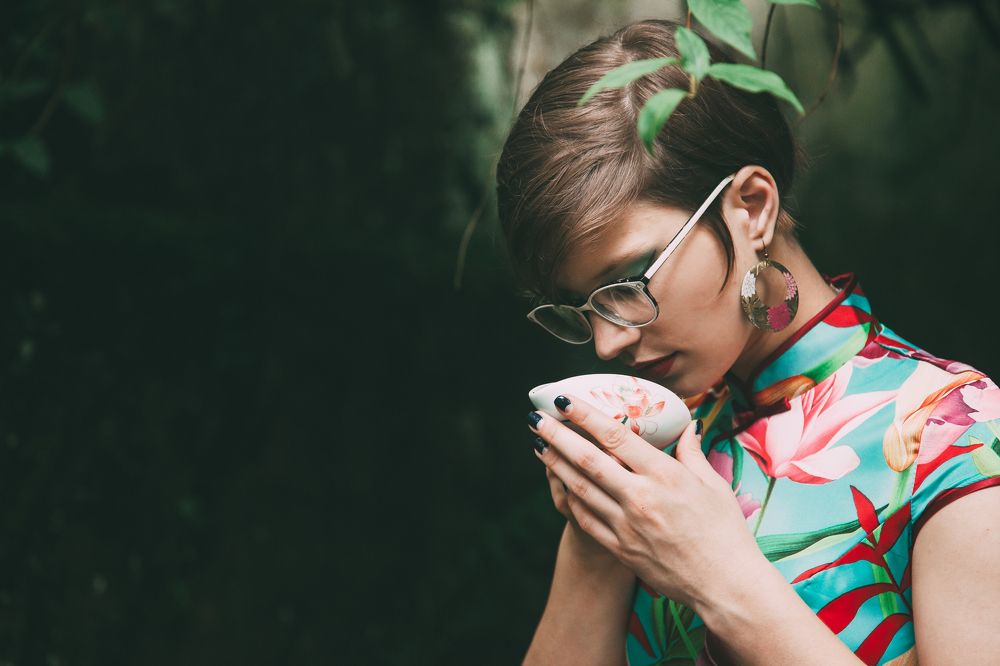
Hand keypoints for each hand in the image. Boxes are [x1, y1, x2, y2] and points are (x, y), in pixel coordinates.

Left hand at [529, 393, 764, 611]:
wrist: (725, 586)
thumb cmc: (725, 533)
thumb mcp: (713, 485)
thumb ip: (691, 452)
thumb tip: (687, 425)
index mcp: (665, 476)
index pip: (617, 438)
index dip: (587, 416)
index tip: (565, 401)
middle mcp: (641, 498)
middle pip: (588, 460)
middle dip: (558, 436)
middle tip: (536, 418)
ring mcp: (627, 525)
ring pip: (581, 488)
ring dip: (556, 464)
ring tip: (539, 444)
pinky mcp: (621, 548)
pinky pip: (586, 519)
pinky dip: (570, 498)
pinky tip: (560, 483)